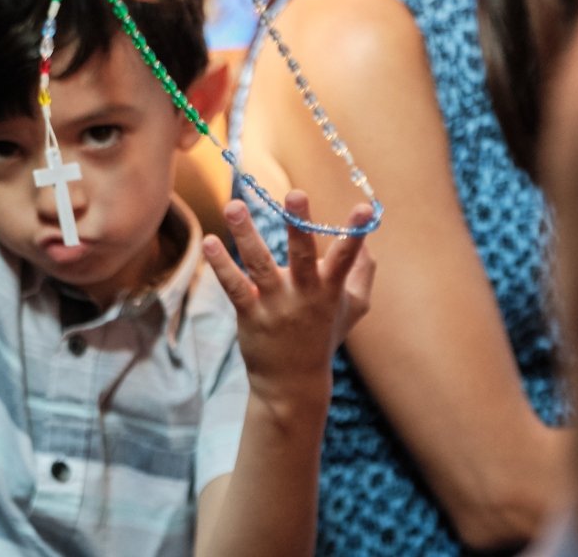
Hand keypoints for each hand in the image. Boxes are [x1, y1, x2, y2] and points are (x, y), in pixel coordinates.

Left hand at [203, 192, 374, 416]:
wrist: (293, 384)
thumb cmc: (324, 336)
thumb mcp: (353, 308)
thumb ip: (362, 273)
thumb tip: (368, 241)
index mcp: (329, 289)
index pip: (346, 257)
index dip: (355, 232)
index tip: (366, 208)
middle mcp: (304, 295)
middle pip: (303, 255)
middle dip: (299, 224)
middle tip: (295, 193)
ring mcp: (275, 305)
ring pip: (260, 265)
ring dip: (246, 234)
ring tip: (234, 205)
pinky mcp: (249, 314)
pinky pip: (234, 286)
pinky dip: (221, 265)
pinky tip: (209, 242)